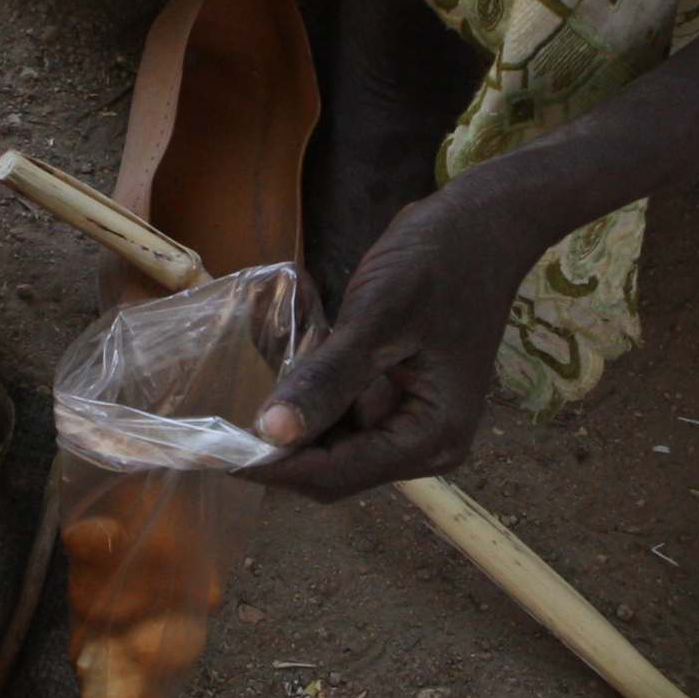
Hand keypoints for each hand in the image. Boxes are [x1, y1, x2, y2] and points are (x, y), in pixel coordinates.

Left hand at [244, 188, 537, 497]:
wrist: (484, 222)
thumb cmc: (441, 261)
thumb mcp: (380, 316)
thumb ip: (327, 378)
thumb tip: (272, 434)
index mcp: (431, 437)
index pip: (336, 475)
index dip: (275, 466)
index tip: (214, 449)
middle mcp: (423, 443)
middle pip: (331, 467)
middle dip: (283, 440)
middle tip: (226, 410)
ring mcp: (410, 422)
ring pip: (330, 440)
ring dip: (294, 411)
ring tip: (266, 369)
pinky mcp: (395, 397)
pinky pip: (339, 411)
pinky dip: (311, 390)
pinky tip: (299, 351)